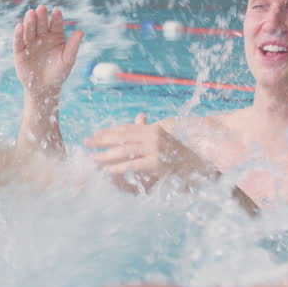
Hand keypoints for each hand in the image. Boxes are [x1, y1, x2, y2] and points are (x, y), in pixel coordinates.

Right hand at [13, 4, 83, 100]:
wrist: (45, 89)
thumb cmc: (59, 73)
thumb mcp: (68, 60)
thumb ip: (73, 46)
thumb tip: (81, 31)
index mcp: (55, 36)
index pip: (55, 24)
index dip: (56, 18)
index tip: (57, 12)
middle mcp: (42, 37)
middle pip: (41, 24)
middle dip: (41, 17)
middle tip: (41, 9)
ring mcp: (30, 43)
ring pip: (29, 30)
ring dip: (29, 22)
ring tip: (30, 14)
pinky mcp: (19, 52)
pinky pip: (18, 42)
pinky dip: (18, 35)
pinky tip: (19, 27)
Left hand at [85, 114, 203, 192]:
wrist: (201, 162)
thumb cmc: (182, 152)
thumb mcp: (165, 138)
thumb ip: (149, 130)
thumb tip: (140, 116)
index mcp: (153, 129)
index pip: (126, 129)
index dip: (109, 131)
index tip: (95, 135)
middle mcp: (153, 136)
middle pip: (122, 137)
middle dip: (102, 140)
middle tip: (86, 143)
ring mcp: (155, 149)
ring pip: (124, 150)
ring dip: (106, 154)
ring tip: (92, 158)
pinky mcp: (156, 163)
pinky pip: (132, 165)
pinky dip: (118, 167)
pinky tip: (107, 170)